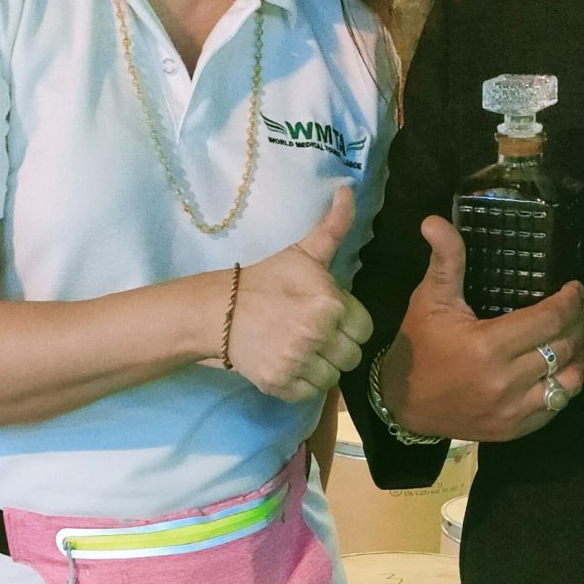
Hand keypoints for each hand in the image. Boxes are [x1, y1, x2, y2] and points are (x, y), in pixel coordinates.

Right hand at [226, 186, 372, 404]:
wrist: (218, 311)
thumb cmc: (266, 280)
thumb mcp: (303, 253)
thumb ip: (333, 227)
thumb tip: (348, 190)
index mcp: (330, 303)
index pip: (364, 328)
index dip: (348, 322)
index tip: (327, 316)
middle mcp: (317, 335)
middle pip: (352, 356)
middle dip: (337, 346)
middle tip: (312, 333)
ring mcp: (298, 362)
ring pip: (333, 376)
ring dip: (321, 366)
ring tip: (300, 348)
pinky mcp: (281, 384)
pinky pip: (311, 393)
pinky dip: (302, 382)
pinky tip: (288, 362)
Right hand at [376, 215, 583, 442]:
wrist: (403, 404)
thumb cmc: (419, 347)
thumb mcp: (430, 299)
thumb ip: (445, 260)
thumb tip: (435, 220)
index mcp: (488, 346)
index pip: (550, 319)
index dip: (571, 301)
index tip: (575, 288)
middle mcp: (506, 381)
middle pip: (566, 347)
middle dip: (579, 323)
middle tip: (577, 309)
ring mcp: (512, 410)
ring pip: (569, 381)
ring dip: (579, 356)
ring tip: (574, 338)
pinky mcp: (514, 429)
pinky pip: (556, 407)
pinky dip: (565, 386)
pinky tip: (562, 369)